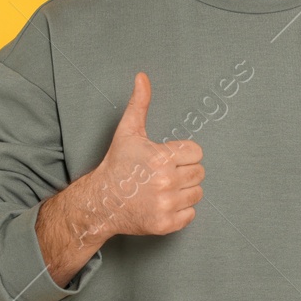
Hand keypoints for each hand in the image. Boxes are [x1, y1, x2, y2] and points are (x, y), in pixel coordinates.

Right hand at [91, 72, 205, 237]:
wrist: (101, 201)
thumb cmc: (117, 165)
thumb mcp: (128, 132)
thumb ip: (140, 104)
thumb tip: (142, 77)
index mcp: (161, 158)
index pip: (196, 152)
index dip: (183, 154)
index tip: (168, 158)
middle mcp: (165, 182)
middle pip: (199, 173)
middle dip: (185, 171)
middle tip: (165, 174)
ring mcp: (166, 204)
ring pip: (197, 193)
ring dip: (184, 191)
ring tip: (164, 188)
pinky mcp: (166, 224)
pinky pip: (191, 214)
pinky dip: (181, 211)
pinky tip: (163, 203)